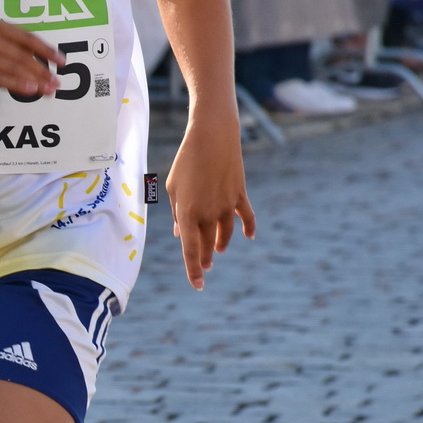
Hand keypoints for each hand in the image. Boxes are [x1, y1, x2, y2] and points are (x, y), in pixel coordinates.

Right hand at [0, 20, 62, 97]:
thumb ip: (1, 41)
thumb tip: (26, 59)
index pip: (26, 38)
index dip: (46, 51)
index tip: (61, 61)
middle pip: (24, 56)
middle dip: (44, 71)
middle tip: (57, 82)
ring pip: (15, 69)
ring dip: (35, 81)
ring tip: (49, 90)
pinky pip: (0, 80)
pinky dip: (18, 85)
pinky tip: (31, 90)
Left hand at [165, 110, 255, 289]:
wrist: (211, 137)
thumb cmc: (185, 161)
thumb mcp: (173, 187)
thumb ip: (177, 214)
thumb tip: (181, 234)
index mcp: (188, 214)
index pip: (190, 250)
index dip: (193, 270)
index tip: (198, 285)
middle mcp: (208, 214)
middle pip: (207, 244)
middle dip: (205, 258)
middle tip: (205, 266)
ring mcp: (226, 206)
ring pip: (225, 234)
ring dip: (221, 245)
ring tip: (217, 251)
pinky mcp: (239, 195)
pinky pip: (246, 217)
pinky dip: (248, 228)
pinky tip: (249, 236)